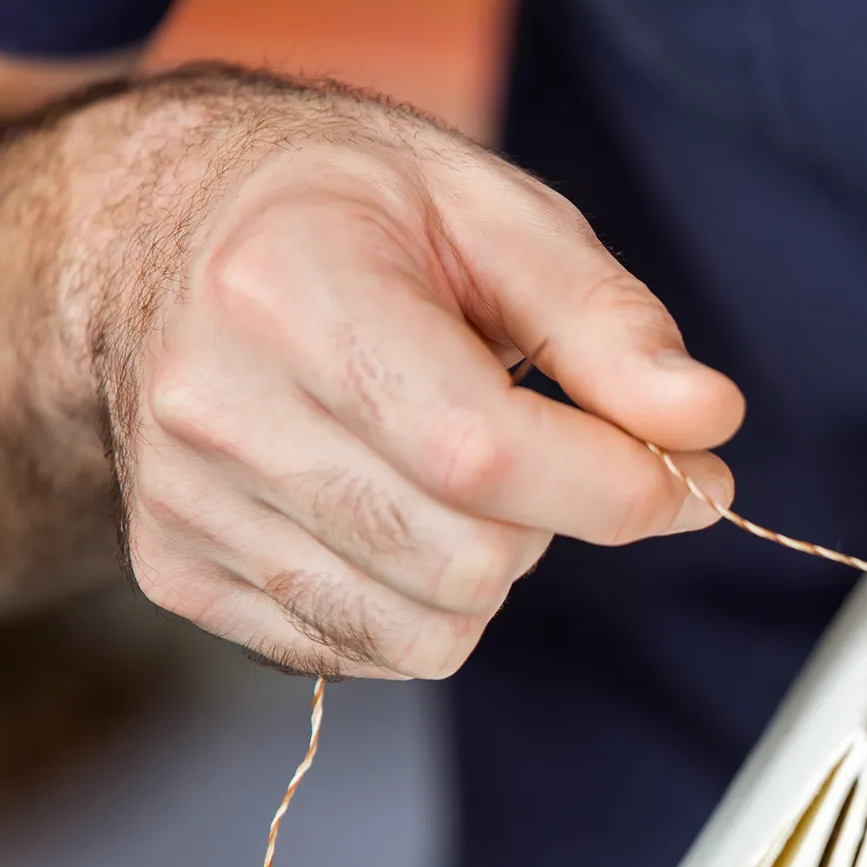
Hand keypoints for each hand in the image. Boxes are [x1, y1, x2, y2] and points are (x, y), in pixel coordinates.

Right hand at [97, 70, 741, 677]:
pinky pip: (365, 652)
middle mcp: (214, 410)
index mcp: (288, 292)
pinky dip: (423, 602)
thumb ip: (609, 325)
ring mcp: (185, 503)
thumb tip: (706, 420)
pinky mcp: (179, 571)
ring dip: (490, 567)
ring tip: (454, 465)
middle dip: (556, 519)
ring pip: (427, 631)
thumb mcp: (495, 218)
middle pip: (466, 561)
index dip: (617, 486)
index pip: (484, 454)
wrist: (159, 233)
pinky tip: (397, 506)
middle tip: (546, 444)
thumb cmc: (346, 215)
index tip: (691, 474)